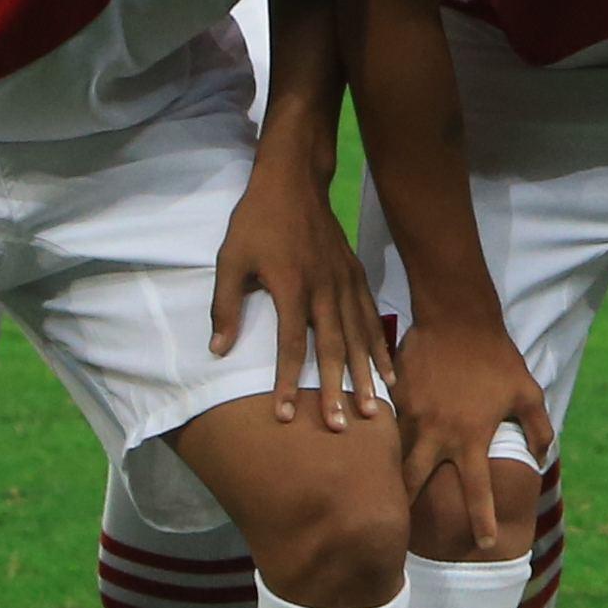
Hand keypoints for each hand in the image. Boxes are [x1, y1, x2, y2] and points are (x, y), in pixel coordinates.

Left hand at [211, 160, 390, 436]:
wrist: (293, 181)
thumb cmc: (256, 221)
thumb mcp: (230, 259)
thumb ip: (226, 306)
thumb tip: (218, 352)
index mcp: (292, 287)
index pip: (291, 345)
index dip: (288, 382)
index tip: (286, 415)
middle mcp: (324, 289)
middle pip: (333, 348)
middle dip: (337, 390)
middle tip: (341, 426)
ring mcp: (345, 282)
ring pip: (359, 336)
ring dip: (366, 375)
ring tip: (373, 409)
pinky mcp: (356, 275)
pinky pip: (371, 317)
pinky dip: (380, 346)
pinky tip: (389, 372)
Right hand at [385, 305, 552, 549]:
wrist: (457, 319)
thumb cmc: (497, 358)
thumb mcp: (528, 392)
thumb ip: (538, 427)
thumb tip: (543, 455)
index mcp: (470, 438)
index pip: (477, 491)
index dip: (482, 521)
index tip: (486, 545)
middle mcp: (436, 435)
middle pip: (412, 485)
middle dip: (403, 513)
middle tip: (399, 537)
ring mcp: (409, 417)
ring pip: (389, 458)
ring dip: (384, 480)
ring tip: (374, 503)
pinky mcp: (392, 400)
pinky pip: (382, 429)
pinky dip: (376, 445)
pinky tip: (364, 458)